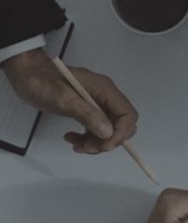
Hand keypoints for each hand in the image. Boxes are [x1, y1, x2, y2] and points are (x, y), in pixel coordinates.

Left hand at [1, 49, 138, 153]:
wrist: (26, 74)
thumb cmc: (41, 81)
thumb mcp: (62, 98)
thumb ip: (86, 114)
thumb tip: (108, 132)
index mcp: (104, 89)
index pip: (127, 115)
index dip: (121, 133)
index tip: (104, 145)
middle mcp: (104, 97)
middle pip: (120, 125)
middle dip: (107, 140)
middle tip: (88, 147)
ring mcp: (97, 104)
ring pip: (108, 131)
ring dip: (95, 143)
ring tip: (76, 145)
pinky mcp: (88, 111)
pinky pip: (96, 130)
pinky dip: (87, 139)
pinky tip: (72, 138)